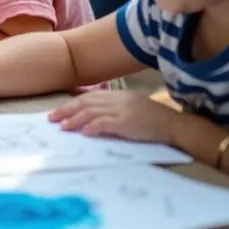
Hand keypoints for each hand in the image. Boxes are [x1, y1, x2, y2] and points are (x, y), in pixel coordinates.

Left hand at [49, 90, 180, 143]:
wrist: (176, 126)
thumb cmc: (155, 121)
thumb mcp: (133, 109)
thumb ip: (114, 110)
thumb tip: (92, 119)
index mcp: (119, 96)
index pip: (89, 97)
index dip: (72, 104)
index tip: (58, 111)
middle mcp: (119, 100)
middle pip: (86, 103)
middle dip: (67, 110)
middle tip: (52, 118)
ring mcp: (123, 111)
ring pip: (92, 112)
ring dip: (75, 120)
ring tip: (62, 126)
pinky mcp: (128, 123)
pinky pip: (106, 123)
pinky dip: (92, 127)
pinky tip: (83, 132)